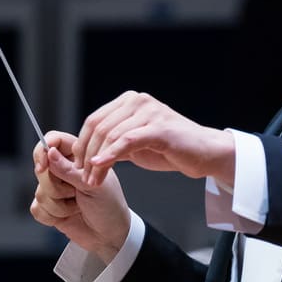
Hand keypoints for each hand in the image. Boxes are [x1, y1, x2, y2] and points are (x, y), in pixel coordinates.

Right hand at [30, 130, 130, 263]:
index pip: (52, 140)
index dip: (43, 151)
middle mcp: (64, 170)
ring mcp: (56, 189)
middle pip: (41, 169)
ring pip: (39, 192)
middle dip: (57, 187)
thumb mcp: (93, 185)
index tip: (43, 166)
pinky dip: (52, 216)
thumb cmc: (110, 206)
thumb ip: (68, 170)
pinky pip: (36, 209)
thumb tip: (50, 153)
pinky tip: (69, 216)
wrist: (110, 236)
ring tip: (78, 206)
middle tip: (75, 193)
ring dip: (59, 205)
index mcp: (78, 156)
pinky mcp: (49, 207)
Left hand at [73, 91, 235, 188]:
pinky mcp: (159, 128)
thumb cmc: (172, 149)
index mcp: (130, 101)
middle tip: (82, 176)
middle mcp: (138, 101)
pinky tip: (100, 167)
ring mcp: (150, 112)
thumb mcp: (136, 143)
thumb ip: (115, 141)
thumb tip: (87, 150)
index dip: (81, 143)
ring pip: (110, 135)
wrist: (205, 153)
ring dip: (96, 161)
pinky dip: (109, 155)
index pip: (95, 120)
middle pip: (99, 127)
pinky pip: (126, 141)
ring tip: (92, 180)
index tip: (76, 165)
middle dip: (86, 154)